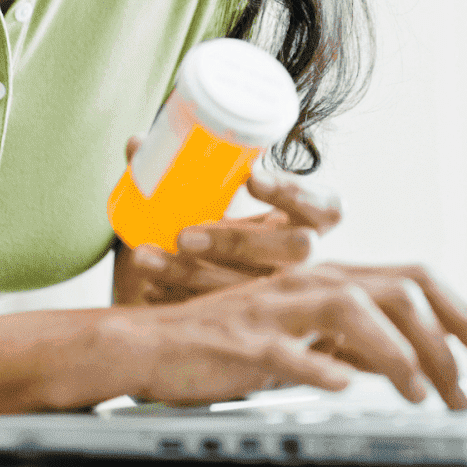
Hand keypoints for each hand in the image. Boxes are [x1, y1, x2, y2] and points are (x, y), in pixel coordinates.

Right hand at [106, 267, 438, 406]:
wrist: (150, 344)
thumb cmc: (230, 344)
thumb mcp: (304, 338)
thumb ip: (356, 342)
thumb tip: (414, 360)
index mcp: (332, 281)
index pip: (415, 281)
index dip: (461, 312)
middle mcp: (313, 284)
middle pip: (398, 291)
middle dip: (443, 339)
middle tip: (464, 389)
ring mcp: (279, 310)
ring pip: (351, 311)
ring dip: (394, 353)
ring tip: (418, 393)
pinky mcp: (246, 340)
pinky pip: (289, 352)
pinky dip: (321, 367)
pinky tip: (344, 388)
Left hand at [113, 137, 340, 305]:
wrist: (215, 279)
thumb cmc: (222, 225)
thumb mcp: (215, 198)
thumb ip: (181, 170)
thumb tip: (137, 144)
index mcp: (311, 220)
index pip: (329, 208)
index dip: (297, 194)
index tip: (250, 179)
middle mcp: (304, 259)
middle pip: (297, 250)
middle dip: (239, 241)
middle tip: (184, 234)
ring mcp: (282, 293)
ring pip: (250, 290)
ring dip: (193, 274)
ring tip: (146, 258)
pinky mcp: (252, 322)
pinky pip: (223, 317)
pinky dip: (180, 300)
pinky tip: (150, 290)